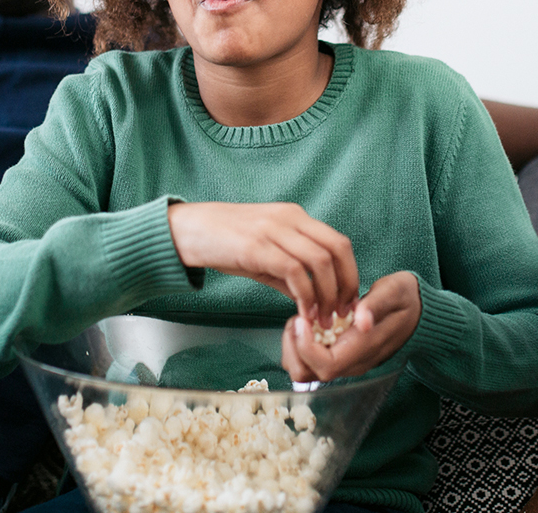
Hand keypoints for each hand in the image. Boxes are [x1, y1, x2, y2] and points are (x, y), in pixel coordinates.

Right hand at [167, 202, 357, 322]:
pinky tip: (302, 314)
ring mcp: (273, 230)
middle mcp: (289, 218)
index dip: (350, 273)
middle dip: (345, 285)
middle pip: (336, 249)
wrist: (187, 230)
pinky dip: (304, 296)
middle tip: (342, 314)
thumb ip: (289, 273)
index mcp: (294, 216)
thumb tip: (312, 300)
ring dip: (326, 295)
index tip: (349, 301)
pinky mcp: (256, 246)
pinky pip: (293, 271)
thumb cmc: (224, 242)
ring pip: (319, 260)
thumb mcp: (264, 254)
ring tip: (322, 320)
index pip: (338, 242)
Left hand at [281, 271, 420, 382]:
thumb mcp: (395, 291)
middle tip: (298, 318)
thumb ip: (376, 305)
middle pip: (309, 375)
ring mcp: (346, 362)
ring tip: (302, 319)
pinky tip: (309, 321)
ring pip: (305, 371)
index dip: (306, 348)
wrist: (419, 312)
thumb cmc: (406, 298)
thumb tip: (362, 319)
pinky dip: (300, 345)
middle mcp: (353, 363)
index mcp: (365, 349)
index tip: (303, 319)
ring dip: (294, 347)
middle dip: (293, 348)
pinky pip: (310, 361)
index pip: (327, 366)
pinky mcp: (340, 356)